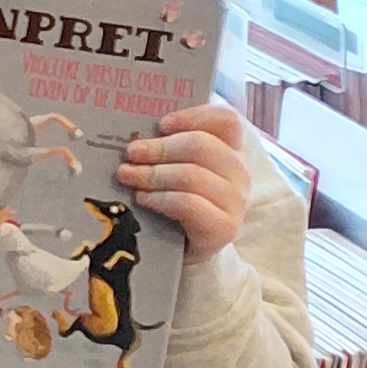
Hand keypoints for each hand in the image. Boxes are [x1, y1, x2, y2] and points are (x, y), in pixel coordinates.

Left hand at [119, 97, 252, 257]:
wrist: (183, 250)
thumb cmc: (174, 203)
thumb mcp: (172, 169)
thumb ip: (164, 149)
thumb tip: (133, 135)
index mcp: (230, 151)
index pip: (226, 121)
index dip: (194, 116)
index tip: (161, 124)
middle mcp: (239, 173)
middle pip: (201, 145)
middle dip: (159, 147)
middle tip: (130, 153)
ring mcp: (235, 201)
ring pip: (192, 174)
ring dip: (153, 174)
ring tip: (127, 176)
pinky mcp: (225, 228)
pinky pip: (188, 203)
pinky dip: (160, 198)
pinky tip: (142, 198)